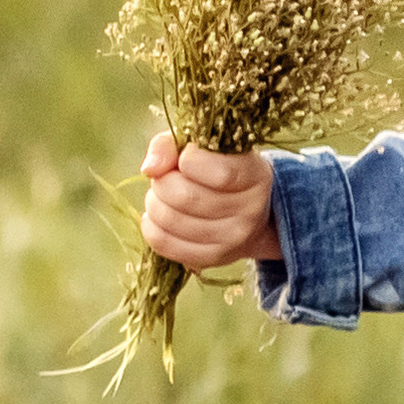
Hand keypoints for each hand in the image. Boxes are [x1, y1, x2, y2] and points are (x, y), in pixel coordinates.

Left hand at [140, 131, 279, 272]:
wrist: (245, 212)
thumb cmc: (216, 168)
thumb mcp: (202, 146)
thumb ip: (171, 145)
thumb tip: (150, 169)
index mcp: (254, 175)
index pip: (219, 173)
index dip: (188, 160)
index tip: (185, 157)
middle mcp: (249, 210)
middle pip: (186, 197)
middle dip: (163, 182)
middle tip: (166, 177)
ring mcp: (232, 239)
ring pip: (170, 220)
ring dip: (154, 202)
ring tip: (163, 196)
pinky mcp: (211, 258)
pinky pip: (164, 243)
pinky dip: (151, 226)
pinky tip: (159, 216)